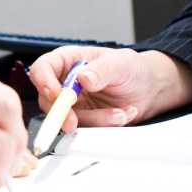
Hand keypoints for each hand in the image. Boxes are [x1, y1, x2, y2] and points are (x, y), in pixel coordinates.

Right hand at [25, 47, 191, 133]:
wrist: (149, 90)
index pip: (43, 69)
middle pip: (48, 100)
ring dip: (94, 121)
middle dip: (62, 113)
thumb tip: (82, 79)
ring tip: (120, 114)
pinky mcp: (84, 121)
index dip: (44, 82)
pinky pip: (85, 130)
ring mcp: (73, 104)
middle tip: (74, 122)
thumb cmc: (132, 69)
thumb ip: (101, 69)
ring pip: (67, 119)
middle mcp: (65, 83)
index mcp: (67, 61)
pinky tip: (122, 116)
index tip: (57, 95)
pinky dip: (103, 127)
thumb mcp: (120, 63)